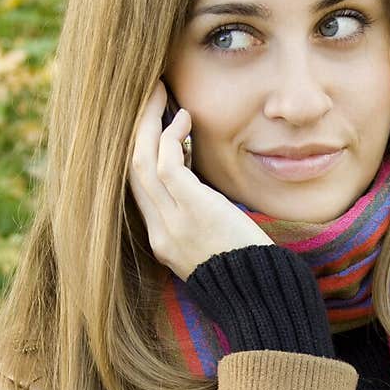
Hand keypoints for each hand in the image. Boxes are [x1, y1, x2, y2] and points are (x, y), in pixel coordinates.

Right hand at [128, 79, 272, 280]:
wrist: (259, 296)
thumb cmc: (249, 271)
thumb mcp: (216, 246)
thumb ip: (202, 219)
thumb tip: (204, 188)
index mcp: (163, 241)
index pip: (139, 189)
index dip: (143, 151)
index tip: (157, 126)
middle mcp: (160, 232)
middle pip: (131, 170)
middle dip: (136, 129)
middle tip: (149, 97)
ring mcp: (171, 223)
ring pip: (140, 161)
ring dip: (148, 122)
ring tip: (160, 93)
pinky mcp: (191, 210)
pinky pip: (166, 164)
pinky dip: (171, 137)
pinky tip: (184, 119)